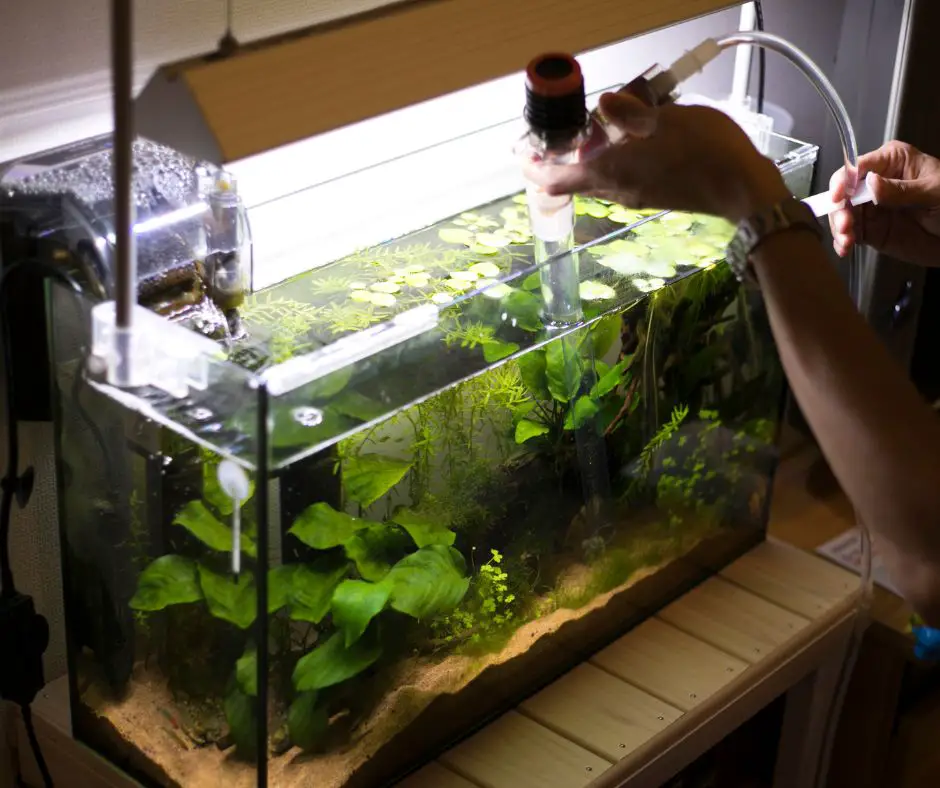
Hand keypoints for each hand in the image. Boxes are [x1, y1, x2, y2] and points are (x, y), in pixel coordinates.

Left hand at [522, 92, 790, 221]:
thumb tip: (604, 104)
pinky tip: (627, 143)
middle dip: (562, 162)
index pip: (559, 180)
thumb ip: (630, 112)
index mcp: (612, 172)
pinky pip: (620, 180)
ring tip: (592, 135)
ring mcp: (636, 197)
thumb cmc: (706, 150)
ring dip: (590, 161)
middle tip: (556, 140)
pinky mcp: (653, 197)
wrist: (743, 187)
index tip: (524, 159)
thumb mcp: (667, 119)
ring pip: (599, 180)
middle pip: (577, 181)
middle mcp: (618, 190)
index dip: (538, 171)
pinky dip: (613, 164)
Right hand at [829, 141, 939, 265]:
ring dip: (839, 227)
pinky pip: (850, 233)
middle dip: (840, 209)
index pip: (860, 166)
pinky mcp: (870, 229)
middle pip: (844, 191)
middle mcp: (876, 183)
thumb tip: (871, 183)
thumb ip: (901, 189)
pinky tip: (845, 248)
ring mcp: (871, 207)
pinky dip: (843, 242)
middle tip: (845, 225)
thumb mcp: (934, 191)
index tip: (839, 196)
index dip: (844, 180)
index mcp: (892, 162)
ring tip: (846, 240)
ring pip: (843, 214)